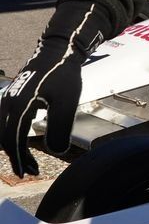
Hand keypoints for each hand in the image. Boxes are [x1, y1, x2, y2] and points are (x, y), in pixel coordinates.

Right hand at [0, 2, 108, 176]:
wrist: (59, 50)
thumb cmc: (64, 74)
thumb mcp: (67, 102)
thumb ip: (60, 127)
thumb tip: (55, 151)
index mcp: (18, 105)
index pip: (11, 139)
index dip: (19, 158)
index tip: (28, 173)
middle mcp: (7, 103)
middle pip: (4, 138)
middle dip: (16, 157)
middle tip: (32, 171)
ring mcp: (7, 99)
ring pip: (4, 130)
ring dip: (15, 147)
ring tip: (31, 162)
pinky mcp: (12, 98)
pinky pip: (6, 122)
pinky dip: (13, 136)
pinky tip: (26, 143)